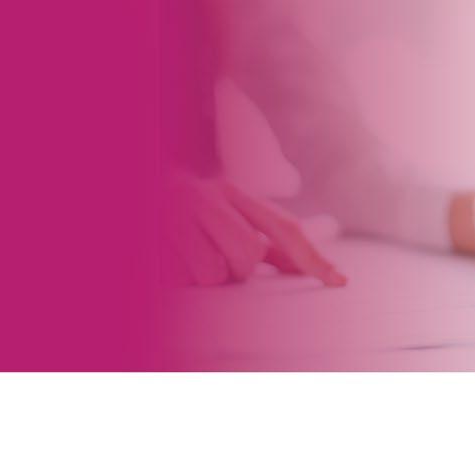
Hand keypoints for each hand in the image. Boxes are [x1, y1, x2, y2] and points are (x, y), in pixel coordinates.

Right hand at [164, 174, 345, 286]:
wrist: (135, 193)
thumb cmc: (185, 215)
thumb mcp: (226, 216)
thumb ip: (265, 241)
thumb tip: (306, 265)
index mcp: (232, 192)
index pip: (283, 227)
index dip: (311, 255)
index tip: (338, 280)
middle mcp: (208, 196)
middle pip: (248, 254)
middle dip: (236, 269)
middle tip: (211, 255)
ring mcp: (178, 213)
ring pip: (214, 273)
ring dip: (203, 275)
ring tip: (185, 255)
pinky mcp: (155, 236)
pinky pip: (181, 278)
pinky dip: (177, 276)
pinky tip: (167, 256)